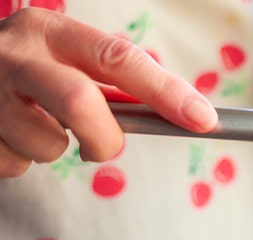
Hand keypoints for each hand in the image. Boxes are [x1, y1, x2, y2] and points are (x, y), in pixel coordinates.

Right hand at [0, 8, 217, 177]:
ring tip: (34, 130)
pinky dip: (19, 162)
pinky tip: (6, 137)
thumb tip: (181, 113)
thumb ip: (110, 84)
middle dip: (104, 137)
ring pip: (46, 145)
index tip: (203, 119)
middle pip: (79, 101)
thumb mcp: (62, 61)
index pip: (118, 58)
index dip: (165, 91)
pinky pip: (13, 165)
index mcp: (49, 31)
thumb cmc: (24, 73)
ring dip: (52, 152)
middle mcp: (14, 53)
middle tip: (101, 148)